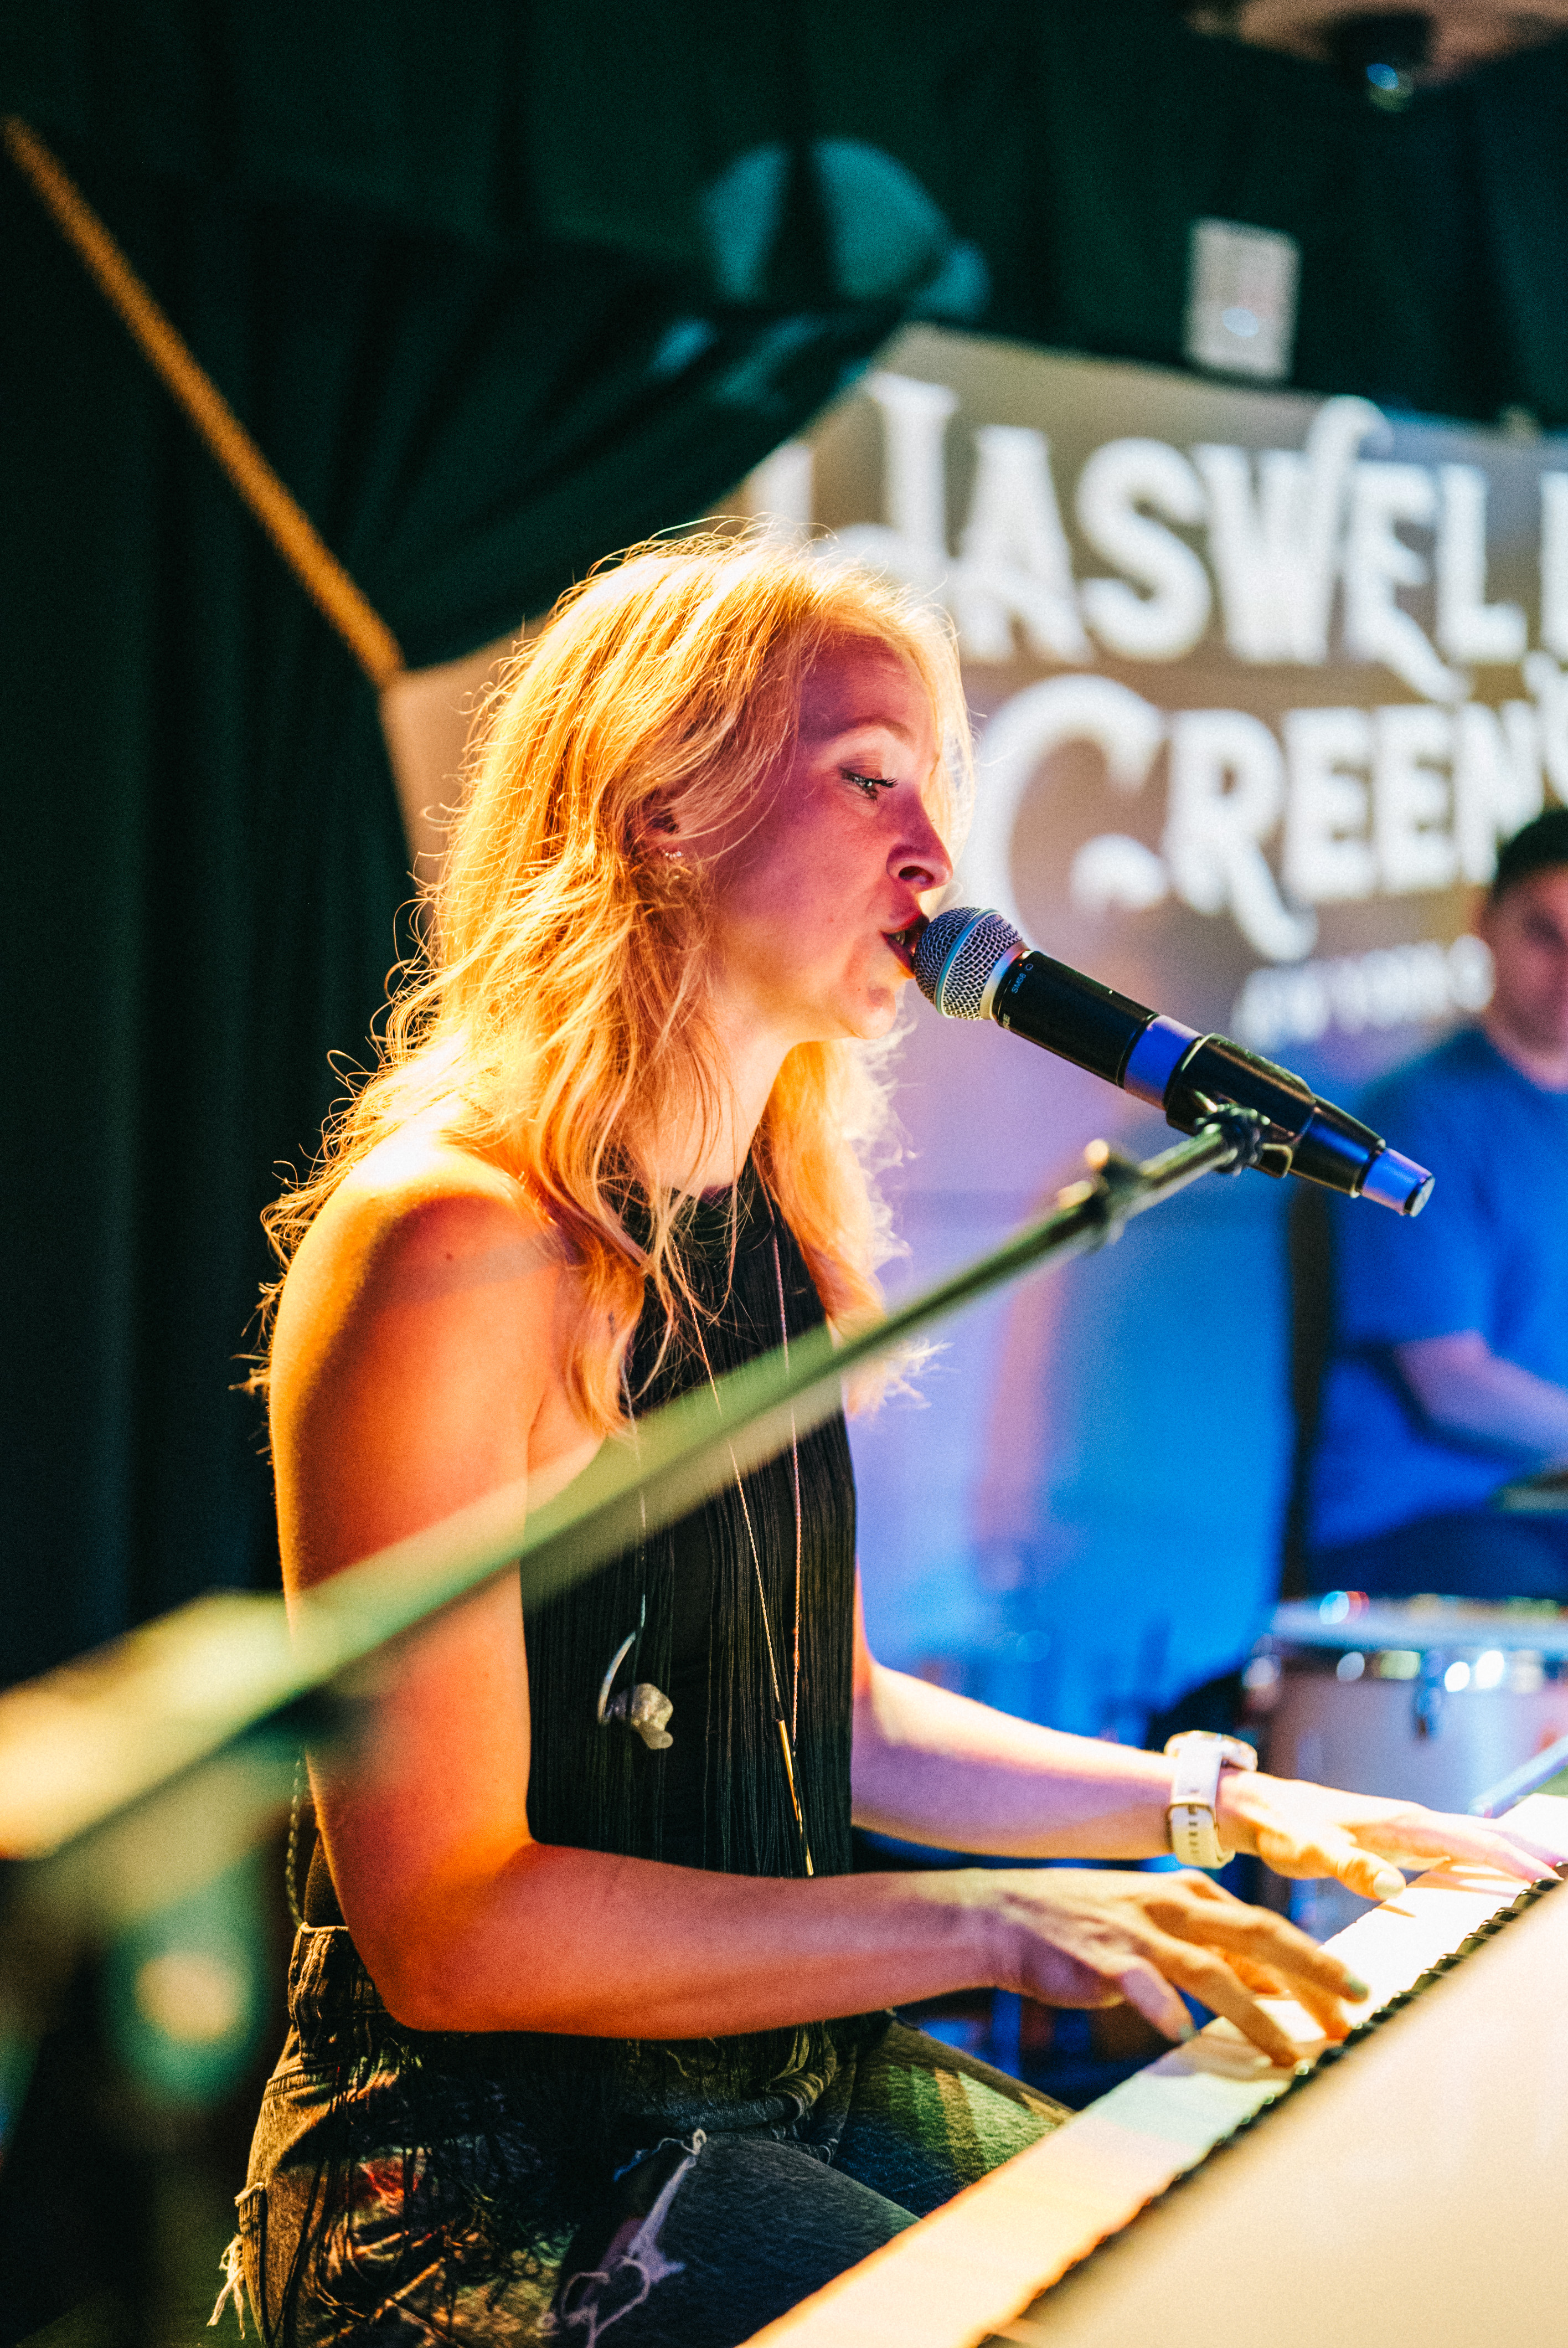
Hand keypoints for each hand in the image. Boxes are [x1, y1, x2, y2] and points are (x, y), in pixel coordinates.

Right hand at [981, 1867, 1366, 2067]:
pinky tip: (1181, 2036)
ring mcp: (1140, 1931)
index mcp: (1192, 1894)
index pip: (1270, 1930)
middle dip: (1314, 1972)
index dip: (1316, 1965)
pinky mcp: (1105, 1959)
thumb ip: (1216, 1950)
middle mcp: (1174, 1906)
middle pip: (1260, 1936)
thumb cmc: (1091, 1926)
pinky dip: (1164, 2010)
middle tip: (1356, 2006)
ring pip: (1214, 1972)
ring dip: (1256, 2016)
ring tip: (1288, 2054)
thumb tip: (1278, 1988)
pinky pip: (1142, 1986)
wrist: (1008, 1914)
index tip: (1355, 1997)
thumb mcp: (1162, 1925)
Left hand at [1216, 1771, 1559, 1902]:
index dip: (1511, 1859)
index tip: (1547, 1878)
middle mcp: (1410, 1820)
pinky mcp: (1397, 1835)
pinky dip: (1481, 1853)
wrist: (1260, 1807)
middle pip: (1481, 1834)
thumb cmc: (1284, 1829)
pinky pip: (1451, 1843)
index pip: (1470, 1841)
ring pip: (1470, 1836)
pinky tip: (1492, 1866)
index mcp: (1401, 1823)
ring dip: (1509, 1850)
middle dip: (1525, 1851)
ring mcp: (1405, 1825)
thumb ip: (1350, 1867)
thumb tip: (1395, 1886)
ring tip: (1546, 1870)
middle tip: (1564, 1872)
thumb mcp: (1312, 1853)